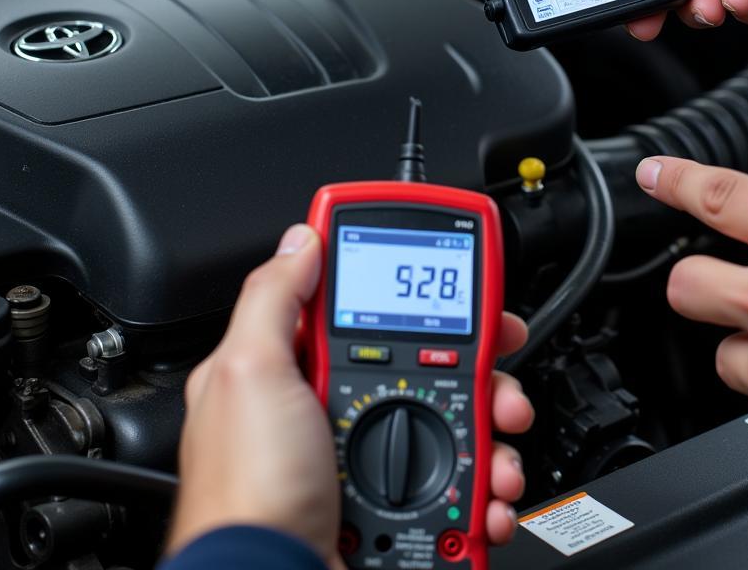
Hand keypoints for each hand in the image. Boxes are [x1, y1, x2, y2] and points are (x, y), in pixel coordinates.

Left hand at [168, 225, 534, 564]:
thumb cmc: (248, 493)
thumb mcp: (248, 374)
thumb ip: (275, 299)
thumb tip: (303, 240)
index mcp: (301, 372)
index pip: (375, 312)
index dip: (425, 296)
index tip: (467, 295)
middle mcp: (339, 412)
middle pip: (432, 365)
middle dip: (480, 367)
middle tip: (499, 378)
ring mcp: (372, 461)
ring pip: (457, 422)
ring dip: (493, 429)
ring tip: (500, 448)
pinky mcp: (399, 506)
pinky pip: (462, 483)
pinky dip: (487, 487)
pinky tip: (487, 495)